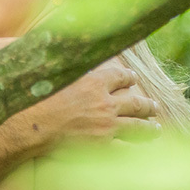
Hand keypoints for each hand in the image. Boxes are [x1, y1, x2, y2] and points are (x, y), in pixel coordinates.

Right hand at [23, 59, 159, 153]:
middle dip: (147, 105)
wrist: (32, 126)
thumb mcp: (53, 70)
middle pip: (135, 102)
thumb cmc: (37, 96)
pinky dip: (136, 148)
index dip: (128, 77)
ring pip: (136, 126)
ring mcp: (106, 126)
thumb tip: (60, 39)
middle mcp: (106, 103)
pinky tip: (142, 150)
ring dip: (148, 128)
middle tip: (155, 106)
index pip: (119, 76)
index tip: (133, 78)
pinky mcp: (102, 146)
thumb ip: (64, 59)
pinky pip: (125, 148)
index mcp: (95, 82)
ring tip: (156, 129)